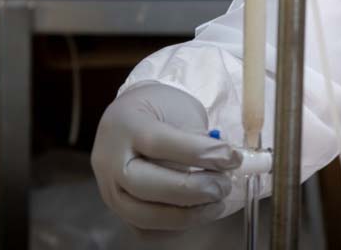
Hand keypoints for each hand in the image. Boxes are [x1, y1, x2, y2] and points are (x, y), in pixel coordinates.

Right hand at [91, 82, 239, 230]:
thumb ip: (196, 137)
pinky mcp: (117, 210)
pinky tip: (198, 211)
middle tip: (222, 185)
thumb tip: (225, 164)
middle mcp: (110, 159)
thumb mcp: (178, 109)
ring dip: (187, 215)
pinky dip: (175, 226)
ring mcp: (109, 188)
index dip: (200, 154)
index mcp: (127, 124)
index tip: (232, 158)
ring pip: (144, 216)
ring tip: (216, 202)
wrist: (128, 118)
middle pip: (146, 185)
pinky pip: (145, 230)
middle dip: (191, 190)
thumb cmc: (158, 110)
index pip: (160, 143)